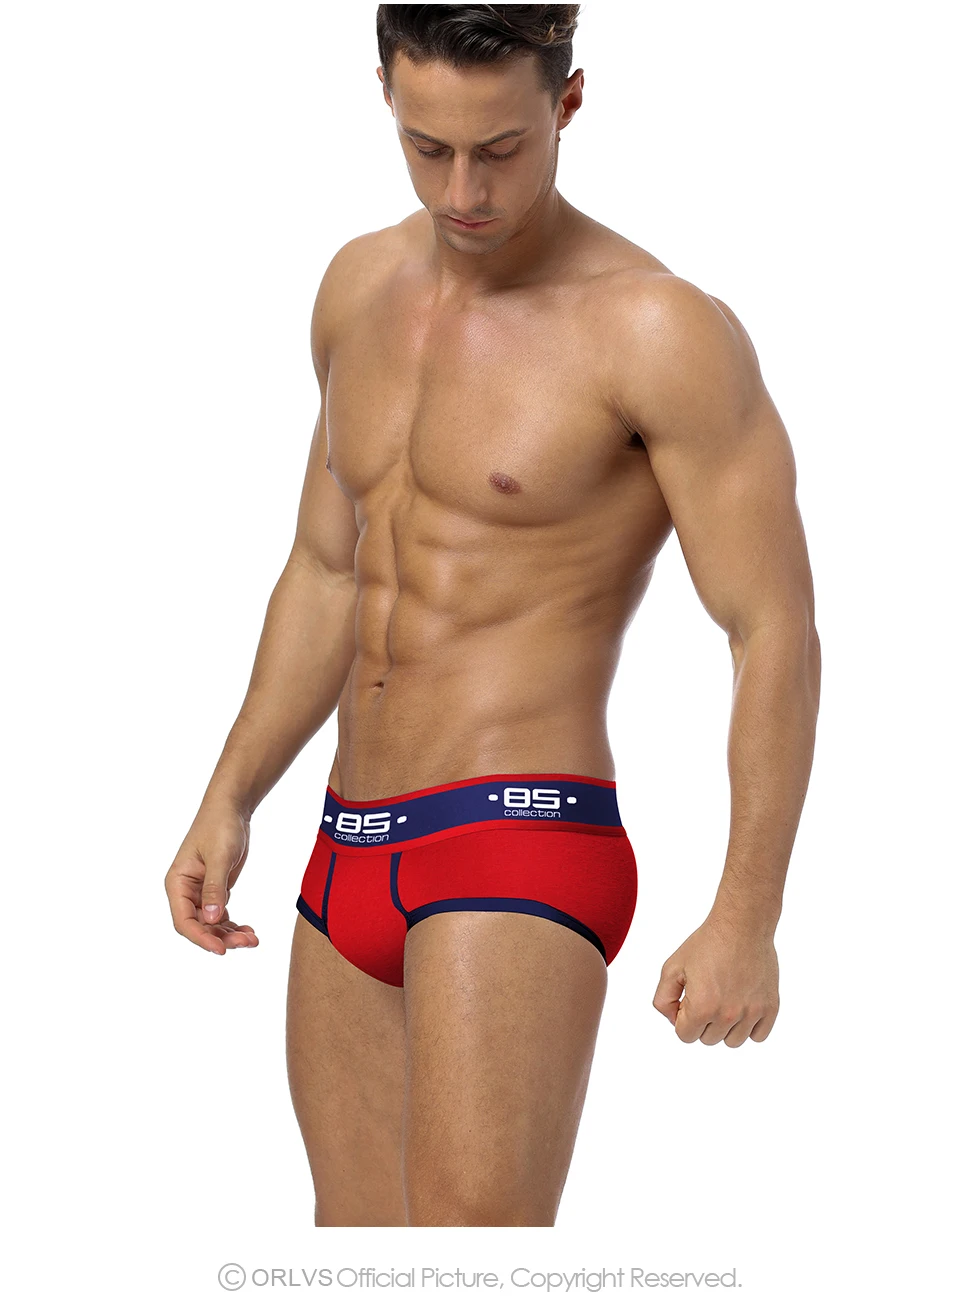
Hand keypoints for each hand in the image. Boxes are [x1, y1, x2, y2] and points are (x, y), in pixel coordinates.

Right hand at [164, 802, 258, 954]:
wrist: (230, 809)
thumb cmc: (220, 827)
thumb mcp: (219, 857)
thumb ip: (214, 888)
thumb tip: (210, 918)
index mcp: (177, 883)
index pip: (183, 921)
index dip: (201, 938)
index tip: (221, 949)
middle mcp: (186, 891)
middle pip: (199, 926)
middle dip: (221, 937)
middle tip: (247, 942)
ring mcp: (200, 893)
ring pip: (211, 924)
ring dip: (229, 934)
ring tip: (252, 939)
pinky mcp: (216, 891)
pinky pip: (221, 915)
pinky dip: (233, 925)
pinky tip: (249, 932)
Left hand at [652, 910, 778, 1045]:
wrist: (741, 925)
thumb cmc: (706, 944)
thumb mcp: (671, 967)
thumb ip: (663, 1000)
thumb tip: (675, 1021)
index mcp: (701, 1007)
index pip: (685, 1036)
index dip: (683, 1016)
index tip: (690, 996)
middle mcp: (728, 1015)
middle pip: (708, 1040)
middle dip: (703, 1020)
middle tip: (708, 991)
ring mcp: (752, 1013)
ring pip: (733, 1041)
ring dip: (726, 1026)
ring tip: (725, 998)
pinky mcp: (770, 1008)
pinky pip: (758, 1036)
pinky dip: (749, 1026)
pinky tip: (742, 1004)